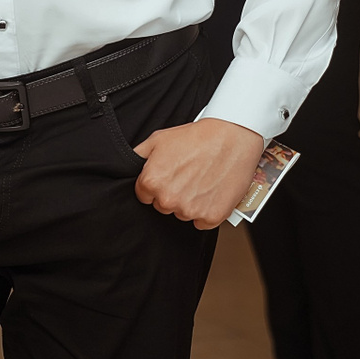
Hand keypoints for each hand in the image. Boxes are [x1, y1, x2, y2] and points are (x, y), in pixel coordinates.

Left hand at [133, 117, 264, 229]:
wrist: (231, 137)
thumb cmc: (197, 137)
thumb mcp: (159, 139)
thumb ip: (138, 156)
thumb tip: (127, 167)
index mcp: (152, 182)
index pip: (145, 196)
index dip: (157, 184)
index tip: (170, 175)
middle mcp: (169, 199)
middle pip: (163, 206)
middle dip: (173, 193)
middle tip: (188, 175)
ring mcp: (190, 210)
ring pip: (183, 214)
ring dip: (190, 202)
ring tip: (202, 181)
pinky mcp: (211, 217)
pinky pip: (202, 222)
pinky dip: (207, 210)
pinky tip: (212, 192)